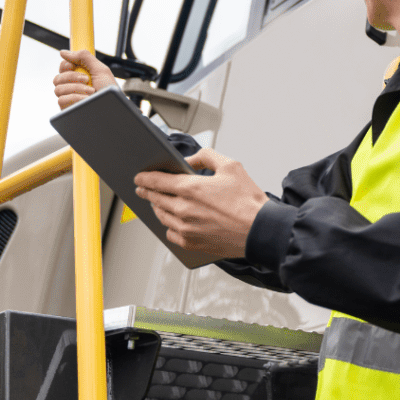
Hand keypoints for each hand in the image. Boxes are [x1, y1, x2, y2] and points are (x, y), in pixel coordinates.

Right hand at [53, 49, 116, 108]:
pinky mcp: (68, 109)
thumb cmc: (110, 90)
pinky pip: (61, 100)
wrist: (114, 107)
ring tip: (91, 90)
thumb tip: (63, 52)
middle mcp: (72, 88)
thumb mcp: (100, 70)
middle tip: (87, 79)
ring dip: (76, 87)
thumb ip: (84, 57)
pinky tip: (86, 99)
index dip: (65, 65)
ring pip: (58, 89)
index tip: (73, 65)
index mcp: (79, 77)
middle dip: (72, 76)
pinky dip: (75, 97)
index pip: (63, 68)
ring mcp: (69, 99)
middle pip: (57, 78)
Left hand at [134, 149, 268, 258]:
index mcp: (191, 188)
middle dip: (147, 191)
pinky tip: (173, 221)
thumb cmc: (248, 201)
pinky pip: (170, 233)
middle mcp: (183, 209)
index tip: (139, 177)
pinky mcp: (191, 243)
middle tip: (144, 188)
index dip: (144, 178)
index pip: (156, 181)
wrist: (260, 229)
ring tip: (158, 203)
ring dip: (157, 207)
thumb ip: (207, 156)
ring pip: (161, 216)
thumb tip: (190, 160)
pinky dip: (169, 225)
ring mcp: (185, 228)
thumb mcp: (231, 166)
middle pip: (155, 198)